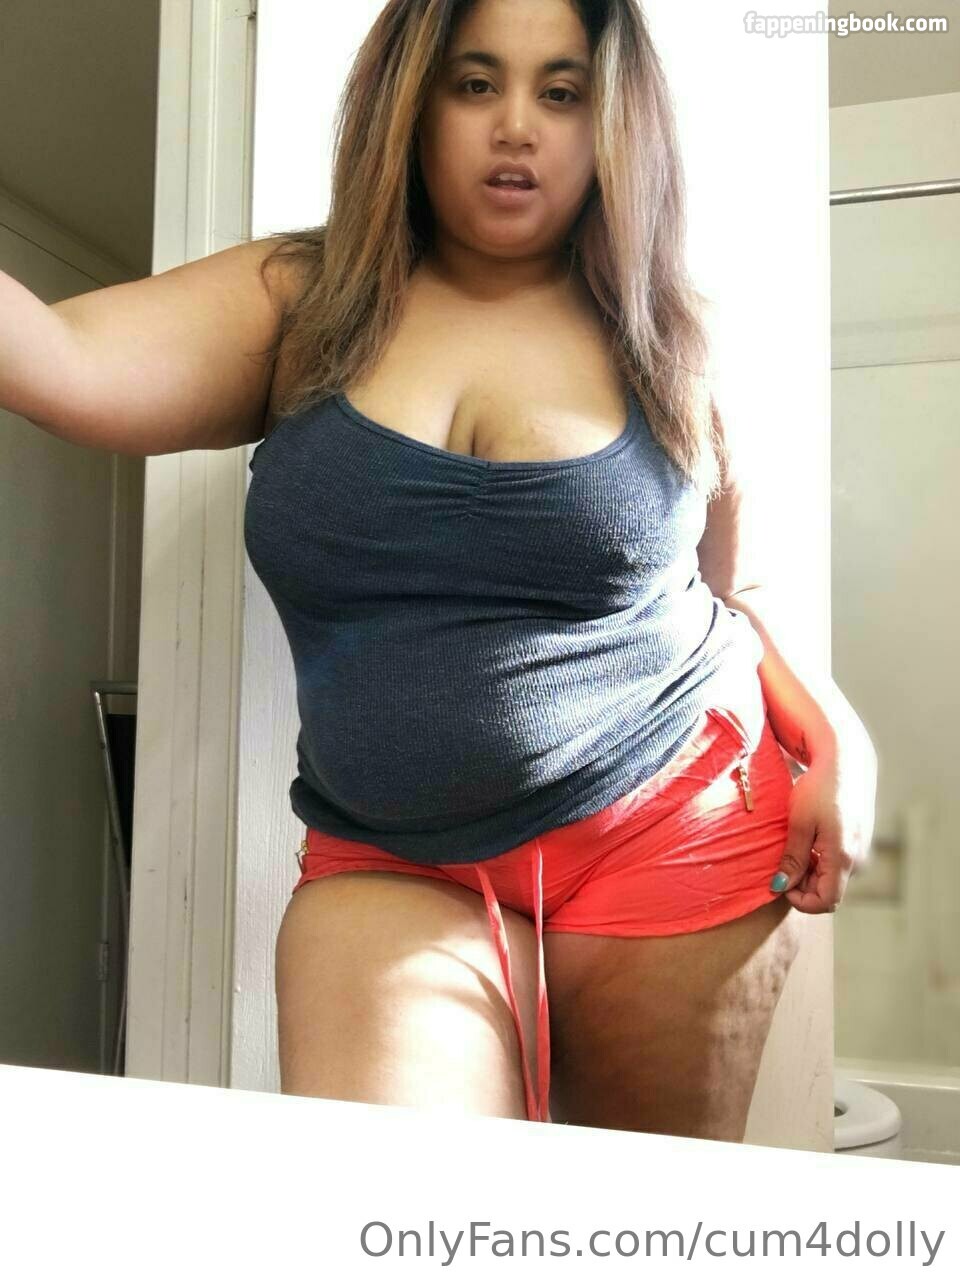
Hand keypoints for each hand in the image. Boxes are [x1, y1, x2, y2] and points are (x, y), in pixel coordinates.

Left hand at [769, 737, 876, 913]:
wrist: (845, 763)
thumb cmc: (819, 789)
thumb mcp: (799, 823)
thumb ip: (793, 859)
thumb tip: (781, 887)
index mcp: (843, 857)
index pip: (826, 902)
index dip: (800, 901)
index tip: (781, 883)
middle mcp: (858, 860)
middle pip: (829, 892)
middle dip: (803, 885)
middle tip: (783, 861)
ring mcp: (862, 852)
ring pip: (833, 878)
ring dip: (811, 872)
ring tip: (795, 846)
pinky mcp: (860, 843)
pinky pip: (839, 864)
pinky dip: (821, 861)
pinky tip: (809, 840)